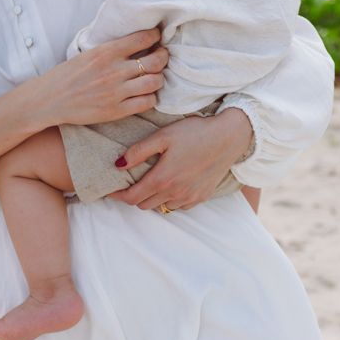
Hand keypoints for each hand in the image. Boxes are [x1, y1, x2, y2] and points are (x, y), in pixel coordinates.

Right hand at [34, 28, 167, 127]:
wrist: (49, 100)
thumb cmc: (68, 75)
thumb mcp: (88, 53)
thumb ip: (112, 49)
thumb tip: (137, 41)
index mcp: (106, 52)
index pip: (143, 38)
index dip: (156, 36)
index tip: (157, 37)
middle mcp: (114, 71)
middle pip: (156, 60)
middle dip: (163, 57)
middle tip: (161, 57)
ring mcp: (116, 92)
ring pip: (154, 82)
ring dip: (159, 79)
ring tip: (154, 77)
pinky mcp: (116, 111)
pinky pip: (146, 103)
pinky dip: (151, 98)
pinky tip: (145, 95)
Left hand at [109, 108, 251, 211]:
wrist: (229, 136)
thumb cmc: (195, 132)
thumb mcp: (163, 136)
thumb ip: (139, 151)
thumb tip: (118, 165)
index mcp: (162, 179)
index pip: (132, 198)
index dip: (117, 196)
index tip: (110, 190)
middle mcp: (175, 193)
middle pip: (144, 205)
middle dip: (133, 196)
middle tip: (129, 183)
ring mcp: (190, 198)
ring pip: (161, 207)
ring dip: (152, 199)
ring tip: (150, 182)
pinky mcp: (202, 197)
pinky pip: (179, 206)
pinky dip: (169, 199)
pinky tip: (171, 184)